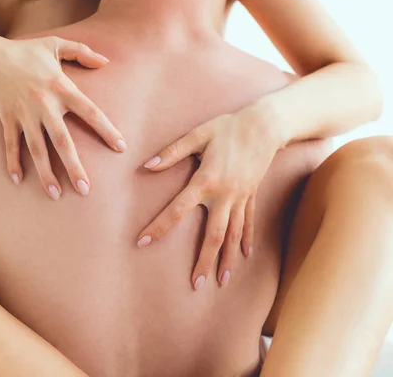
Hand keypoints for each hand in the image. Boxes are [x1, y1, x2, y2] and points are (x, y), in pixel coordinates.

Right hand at [0, 34, 126, 199]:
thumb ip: (82, 51)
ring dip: (46, 173)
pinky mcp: (7, 119)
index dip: (106, 129)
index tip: (121, 148)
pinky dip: (13, 162)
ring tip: (55, 194)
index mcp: (61, 87)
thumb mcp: (54, 44)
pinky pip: (11, 145)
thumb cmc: (24, 51)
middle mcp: (44, 103)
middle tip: (85, 189)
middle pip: (63, 140)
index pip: (90, 111)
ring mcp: (24, 113)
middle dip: (74, 166)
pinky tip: (18, 180)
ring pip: (37, 149)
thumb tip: (106, 61)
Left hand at [137, 107, 282, 289]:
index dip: (159, 227)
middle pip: (213, 235)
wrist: (266, 125)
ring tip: (222, 281)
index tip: (143, 242)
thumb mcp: (197, 136)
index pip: (177, 210)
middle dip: (204, 261)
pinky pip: (249, 222)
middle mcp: (224, 195)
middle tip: (196, 284)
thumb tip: (147, 165)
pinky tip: (244, 256)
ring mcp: (241, 198)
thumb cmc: (228, 128)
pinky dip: (246, 240)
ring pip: (233, 235)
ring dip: (227, 259)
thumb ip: (172, 152)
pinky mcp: (252, 195)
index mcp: (205, 181)